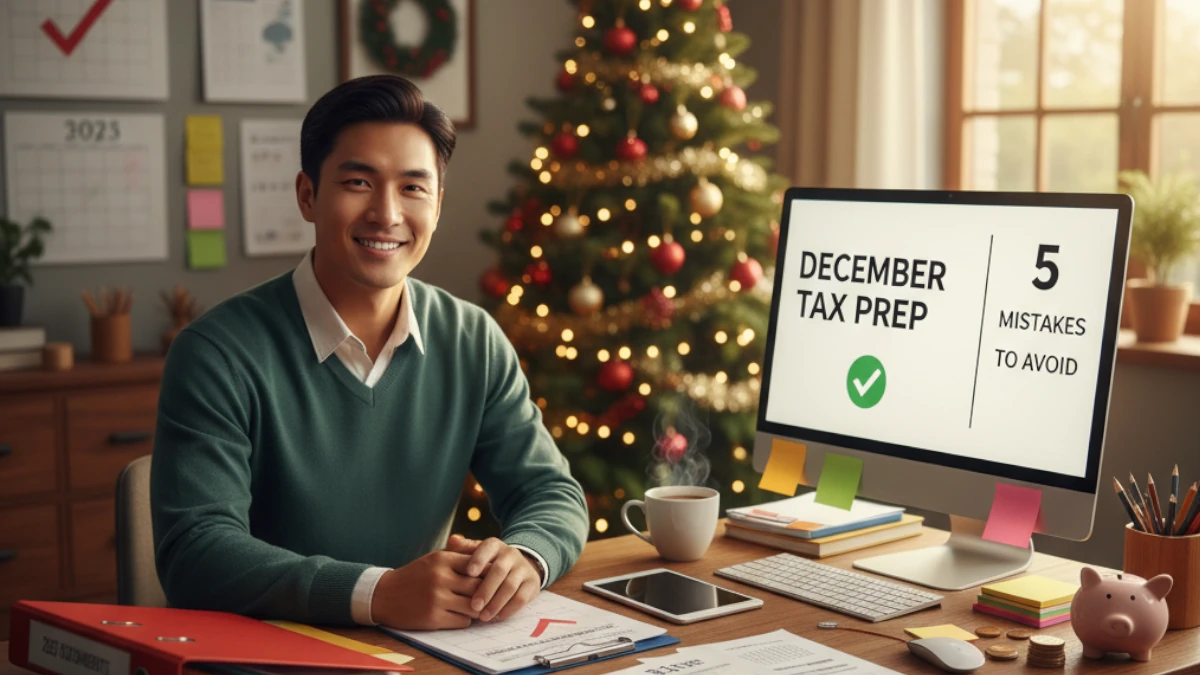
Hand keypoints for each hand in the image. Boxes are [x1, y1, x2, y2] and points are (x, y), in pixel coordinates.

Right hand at [370, 549, 487, 629]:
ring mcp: (436, 598)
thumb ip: (460, 557)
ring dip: (477, 609)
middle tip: (492, 598)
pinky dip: (464, 620)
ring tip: (476, 608)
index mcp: (442, 559)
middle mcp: (440, 577)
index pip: (479, 564)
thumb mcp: (434, 559)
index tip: (494, 579)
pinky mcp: (432, 618)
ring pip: (474, 606)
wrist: (383, 595)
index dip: (489, 573)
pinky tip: (459, 615)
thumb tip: (491, 563)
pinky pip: (462, 621)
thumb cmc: (415, 576)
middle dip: (487, 594)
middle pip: (479, 586)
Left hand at [445, 535, 541, 621]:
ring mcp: (523, 569)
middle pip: (499, 570)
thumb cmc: (488, 563)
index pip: (487, 548)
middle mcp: (511, 554)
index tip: (469, 573)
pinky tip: (497, 617)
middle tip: (474, 605)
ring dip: (496, 603)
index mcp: (495, 545)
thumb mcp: (476, 553)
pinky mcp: (531, 584)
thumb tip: (452, 540)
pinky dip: (509, 609)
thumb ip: (463, 549)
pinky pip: (521, 598)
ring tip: (483, 617)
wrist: (519, 566)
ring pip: (510, 586)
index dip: (479, 560)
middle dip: (486, 589)